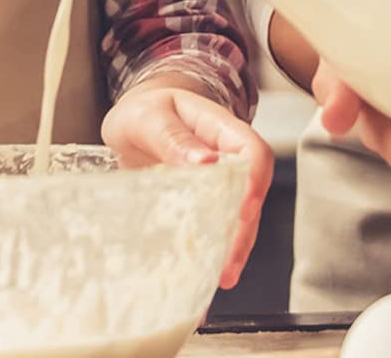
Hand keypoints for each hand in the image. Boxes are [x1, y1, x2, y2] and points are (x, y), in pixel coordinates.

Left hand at [102, 78, 275, 289]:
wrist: (134, 122)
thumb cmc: (144, 112)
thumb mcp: (148, 118)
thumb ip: (172, 137)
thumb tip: (205, 162)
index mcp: (218, 127)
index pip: (254, 151)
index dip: (255, 181)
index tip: (243, 211)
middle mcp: (225, 157)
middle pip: (250, 192)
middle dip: (244, 230)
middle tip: (228, 263)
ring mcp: (217, 182)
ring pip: (238, 217)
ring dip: (232, 247)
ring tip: (220, 278)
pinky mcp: (203, 203)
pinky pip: (215, 226)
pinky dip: (212, 250)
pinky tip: (204, 274)